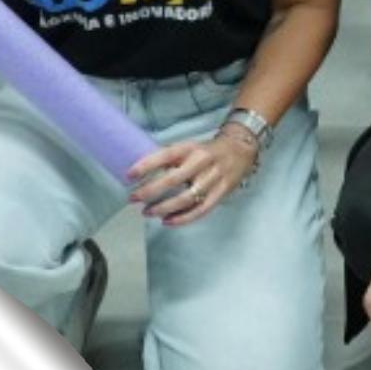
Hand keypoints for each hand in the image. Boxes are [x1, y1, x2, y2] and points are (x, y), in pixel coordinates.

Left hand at [128, 122, 260, 226]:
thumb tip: (143, 175)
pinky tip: (167, 221)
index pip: (165, 155)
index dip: (146, 165)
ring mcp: (213, 179)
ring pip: (185, 199)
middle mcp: (202, 162)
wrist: (241, 150)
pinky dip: (182, 218)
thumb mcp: (189, 147)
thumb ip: (171, 160)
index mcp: (190, 148)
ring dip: (163, 208)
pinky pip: (200, 210)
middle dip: (150, 191)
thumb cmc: (207, 151)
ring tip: (147, 212)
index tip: (129, 175)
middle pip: (173, 180)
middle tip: (133, 199)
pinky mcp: (221, 193)